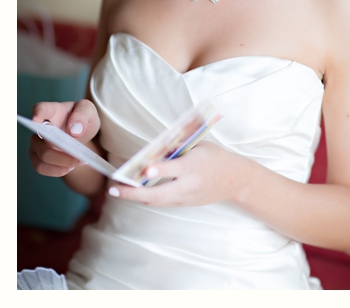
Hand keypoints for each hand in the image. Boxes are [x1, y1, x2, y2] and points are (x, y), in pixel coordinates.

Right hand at [29, 99, 100, 176]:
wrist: (82, 132)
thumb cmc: (82, 118)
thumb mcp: (89, 111)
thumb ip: (83, 115)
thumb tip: (73, 130)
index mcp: (53, 111)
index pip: (41, 109)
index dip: (37, 114)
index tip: (37, 120)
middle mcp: (41, 127)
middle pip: (42, 141)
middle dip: (61, 153)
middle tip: (80, 157)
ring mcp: (37, 143)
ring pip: (41, 156)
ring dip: (60, 163)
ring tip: (78, 163)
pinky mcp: (38, 156)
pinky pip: (41, 167)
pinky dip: (56, 170)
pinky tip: (69, 168)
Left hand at [107, 143, 246, 206]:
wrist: (235, 180)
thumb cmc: (216, 158)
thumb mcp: (200, 147)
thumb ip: (177, 149)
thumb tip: (152, 151)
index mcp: (194, 166)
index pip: (175, 169)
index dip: (160, 170)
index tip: (145, 170)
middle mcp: (189, 185)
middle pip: (159, 194)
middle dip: (134, 193)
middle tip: (114, 189)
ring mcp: (186, 197)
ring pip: (157, 201)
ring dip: (135, 197)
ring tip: (117, 190)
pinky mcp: (184, 204)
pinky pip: (162, 201)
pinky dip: (146, 197)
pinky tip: (135, 191)